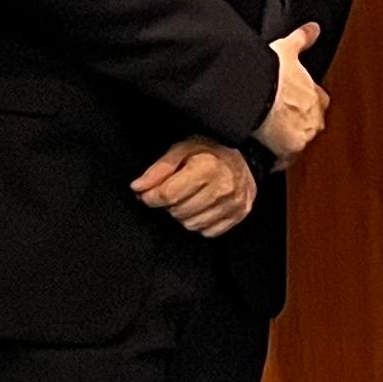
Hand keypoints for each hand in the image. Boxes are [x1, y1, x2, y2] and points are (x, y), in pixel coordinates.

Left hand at [132, 136, 259, 237]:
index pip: (167, 194)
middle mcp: (223, 187)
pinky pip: (208, 232)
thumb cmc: (210, 151)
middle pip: (178, 211)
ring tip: (189, 198)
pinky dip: (200, 222)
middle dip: (169, 204)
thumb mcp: (181, 149)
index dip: (151, 196)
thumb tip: (138, 187)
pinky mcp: (239, 214)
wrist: (245, 157)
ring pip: (191, 224)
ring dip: (184, 214)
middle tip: (174, 191)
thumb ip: (158, 170)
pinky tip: (202, 207)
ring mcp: (233, 203)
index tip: (147, 194)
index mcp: (207, 168)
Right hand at [257, 23, 326, 164]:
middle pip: (311, 125)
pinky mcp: (289, 151)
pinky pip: (284, 159)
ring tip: (270, 137)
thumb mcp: (288, 50)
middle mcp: (315, 119)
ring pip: (298, 142)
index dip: (306, 101)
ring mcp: (303, 136)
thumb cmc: (272, 74)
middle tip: (279, 120)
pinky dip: (276, 157)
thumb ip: (302, 38)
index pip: (319, 102)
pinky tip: (264, 153)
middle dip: (298, 123)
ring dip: (287, 140)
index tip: (293, 101)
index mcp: (317, 97)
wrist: (257, 95)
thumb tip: (313, 28)